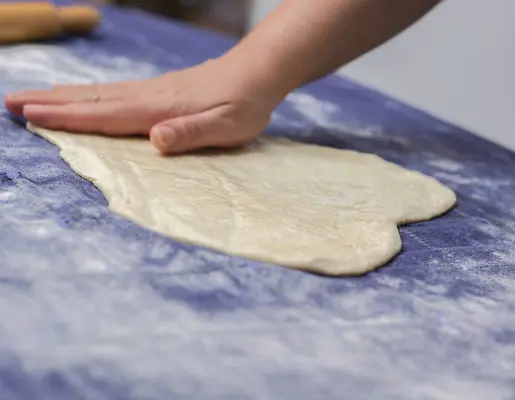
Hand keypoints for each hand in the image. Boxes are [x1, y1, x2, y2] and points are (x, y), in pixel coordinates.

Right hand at [4, 58, 280, 153]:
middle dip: (50, 102)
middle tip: (11, 102)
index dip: (67, 117)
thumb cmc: (244, 105)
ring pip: (99, 92)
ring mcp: (152, 90)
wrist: (257, 72)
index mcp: (158, 109)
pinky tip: (82, 95)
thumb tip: (154, 140)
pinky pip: (114, 91)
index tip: (30, 114)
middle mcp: (148, 96)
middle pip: (91, 99)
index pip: (104, 114)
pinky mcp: (159, 89)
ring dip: (63, 95)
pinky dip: (89, 93)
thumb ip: (190, 134)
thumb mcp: (226, 127)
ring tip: (33, 97)